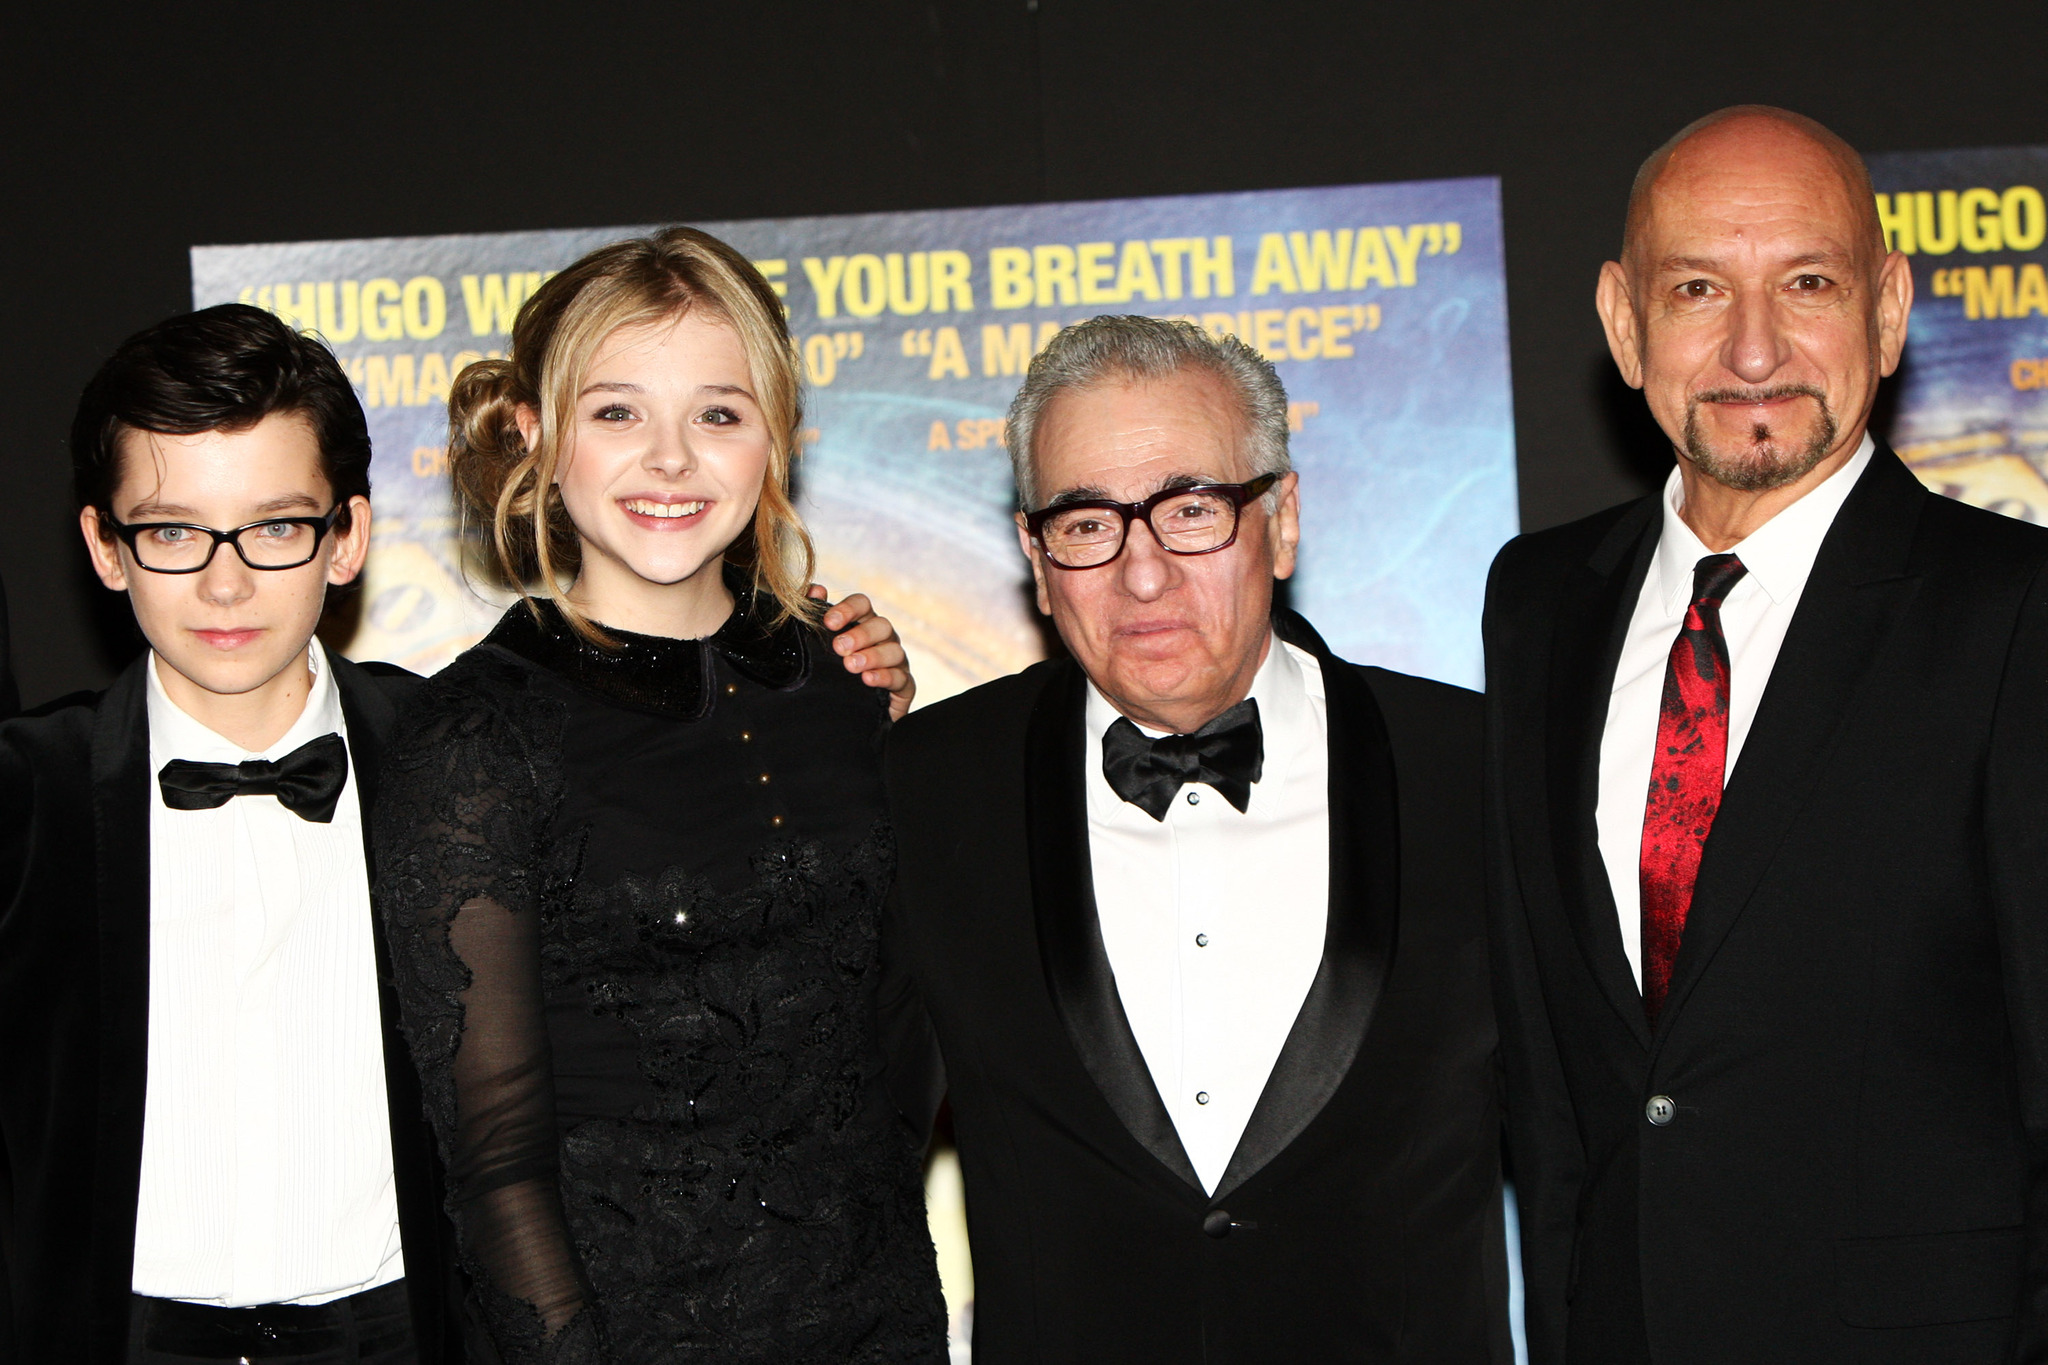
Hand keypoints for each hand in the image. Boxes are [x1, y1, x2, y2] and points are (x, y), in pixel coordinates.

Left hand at [812, 584, 915, 720]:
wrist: (844, 715)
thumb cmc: (834, 674)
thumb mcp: (820, 646)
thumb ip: (816, 616)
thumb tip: (815, 590)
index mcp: (863, 624)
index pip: (862, 604)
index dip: (848, 609)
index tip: (829, 622)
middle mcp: (883, 639)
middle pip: (881, 625)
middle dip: (860, 635)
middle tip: (839, 647)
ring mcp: (896, 662)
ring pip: (894, 651)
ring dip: (872, 656)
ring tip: (850, 665)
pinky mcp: (904, 687)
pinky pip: (901, 678)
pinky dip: (884, 677)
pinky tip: (867, 680)